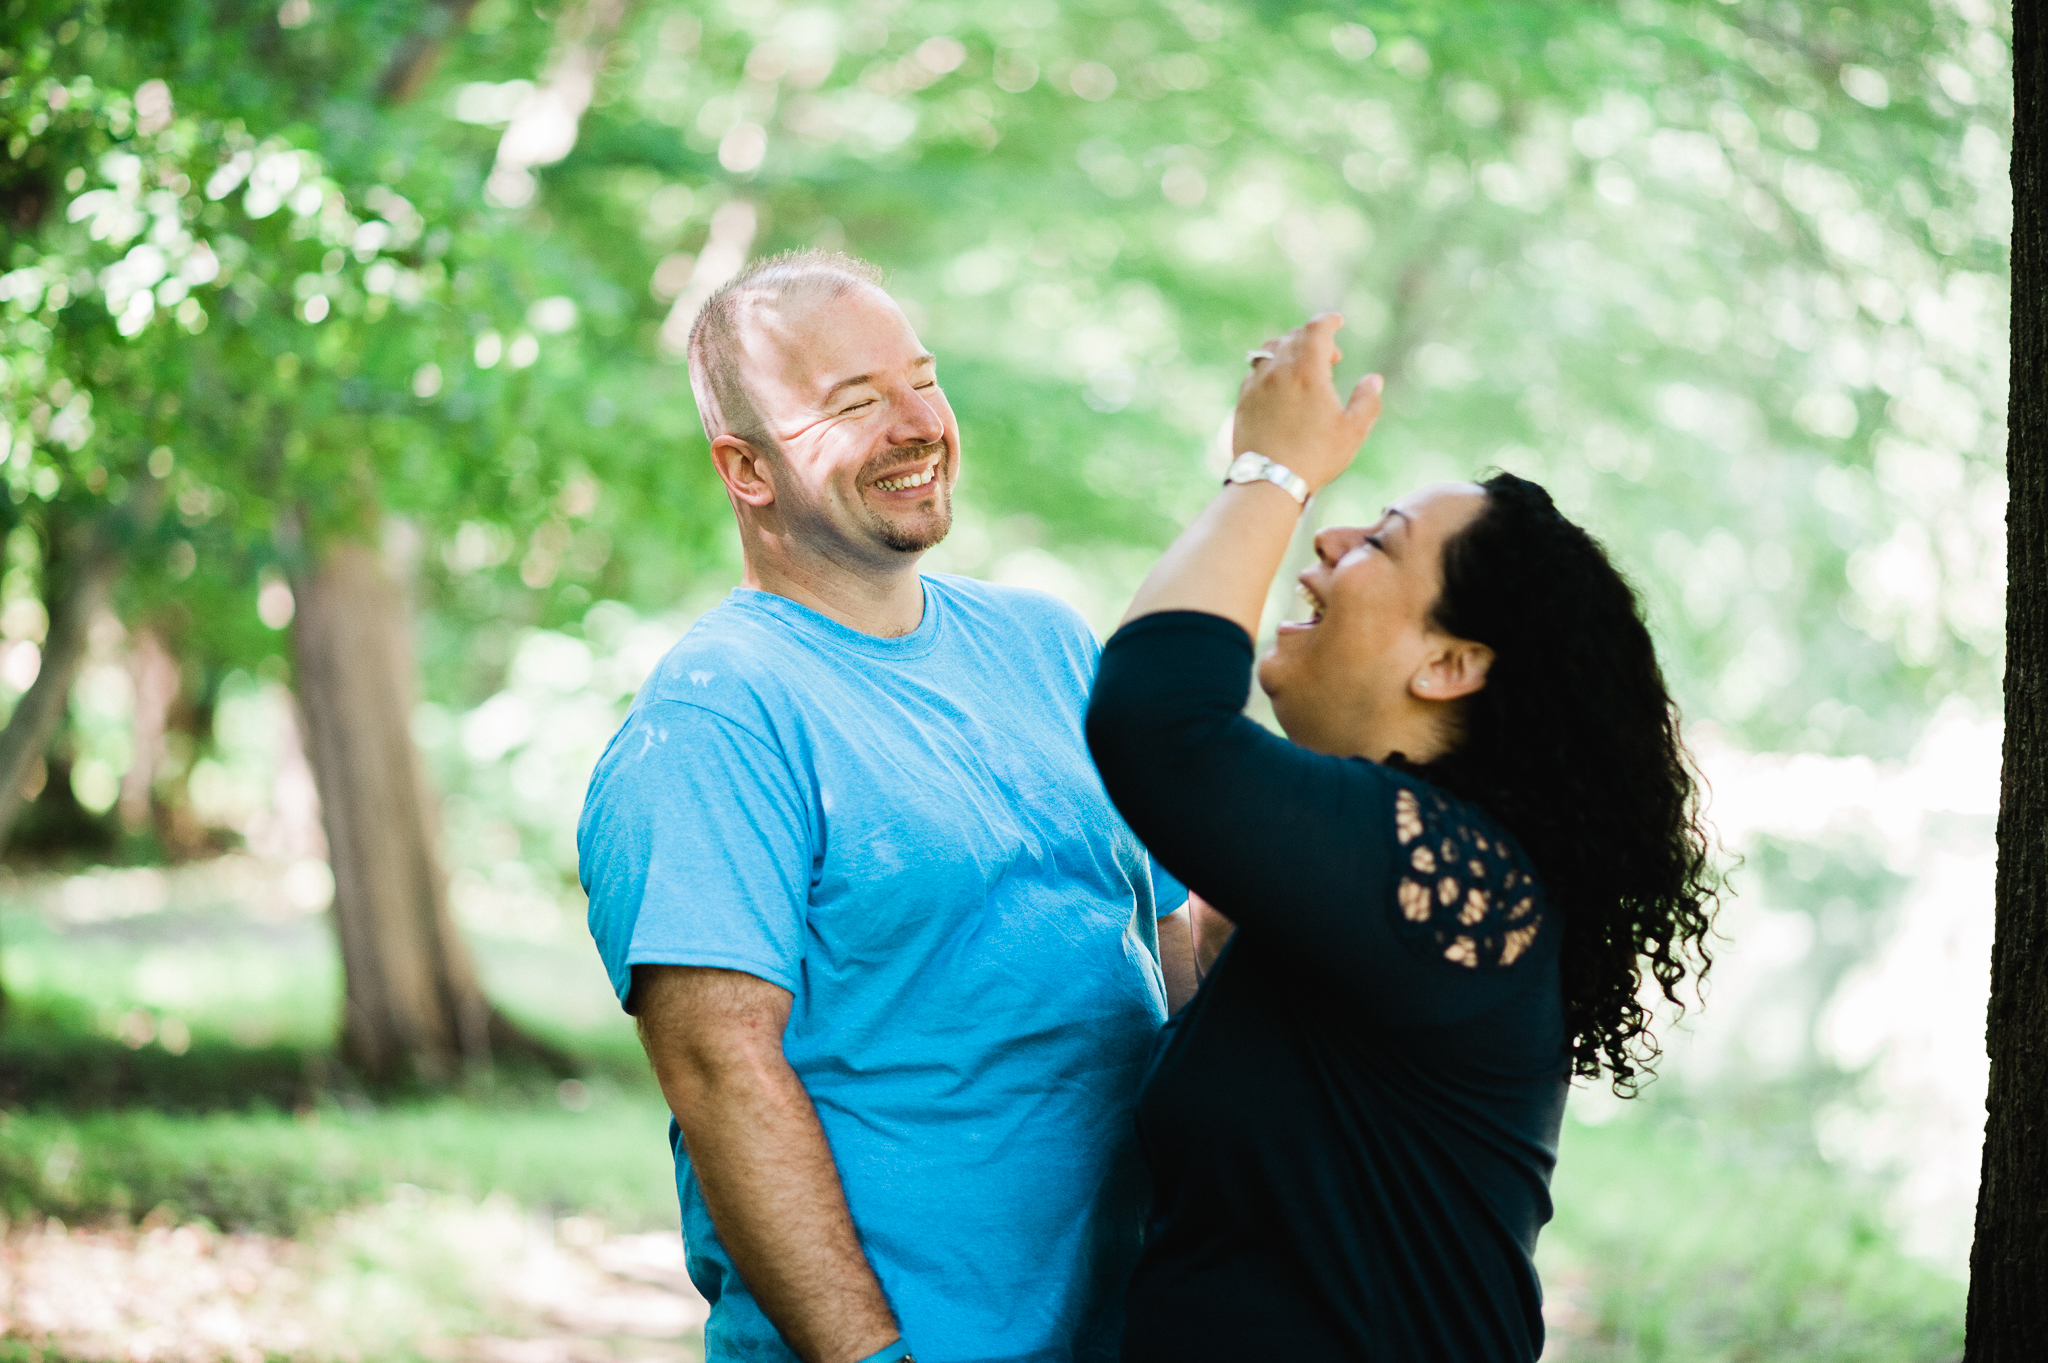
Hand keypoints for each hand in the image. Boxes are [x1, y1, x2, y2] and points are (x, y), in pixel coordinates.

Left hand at [1233, 313, 1383, 492]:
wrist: (1268, 481)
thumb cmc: (1315, 457)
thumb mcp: (1352, 431)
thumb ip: (1367, 400)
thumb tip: (1373, 379)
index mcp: (1306, 371)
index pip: (1316, 329)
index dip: (1328, 320)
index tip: (1338, 321)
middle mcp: (1277, 371)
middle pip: (1293, 337)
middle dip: (1314, 339)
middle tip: (1332, 357)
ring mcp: (1256, 385)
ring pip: (1270, 350)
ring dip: (1289, 349)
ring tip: (1304, 367)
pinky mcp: (1242, 400)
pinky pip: (1255, 370)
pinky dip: (1270, 367)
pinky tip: (1281, 385)